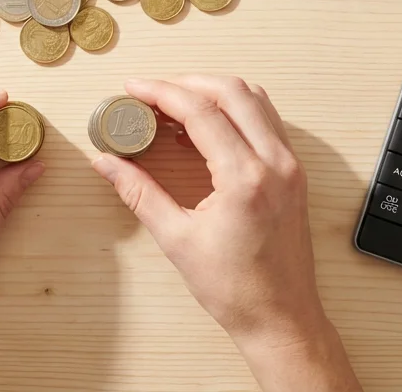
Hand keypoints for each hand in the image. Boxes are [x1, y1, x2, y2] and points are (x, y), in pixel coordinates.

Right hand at [91, 76, 359, 391]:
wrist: (281, 318)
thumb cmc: (235, 289)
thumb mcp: (177, 239)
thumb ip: (139, 192)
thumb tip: (106, 162)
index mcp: (245, 178)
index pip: (201, 111)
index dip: (161, 92)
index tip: (133, 88)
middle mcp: (276, 163)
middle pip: (232, 91)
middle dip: (187, 82)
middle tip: (151, 92)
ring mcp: (291, 166)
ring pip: (255, 99)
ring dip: (214, 92)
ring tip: (176, 104)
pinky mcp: (295, 173)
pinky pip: (267, 121)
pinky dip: (235, 111)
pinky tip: (206, 127)